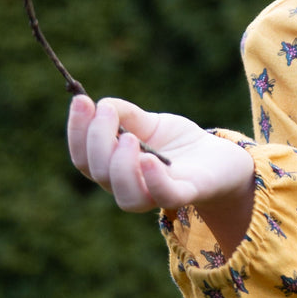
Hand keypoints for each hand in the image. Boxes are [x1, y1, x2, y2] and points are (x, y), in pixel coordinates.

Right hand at [68, 96, 254, 252]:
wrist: (219, 157)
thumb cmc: (178, 143)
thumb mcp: (151, 122)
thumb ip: (125, 115)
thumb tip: (101, 105)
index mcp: (114, 168)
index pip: (83, 158)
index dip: (77, 131)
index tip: (81, 101)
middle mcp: (129, 186)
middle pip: (99, 173)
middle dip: (98, 140)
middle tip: (108, 112)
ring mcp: (156, 194)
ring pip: (125, 194)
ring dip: (120, 166)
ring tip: (129, 138)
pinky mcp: (186, 194)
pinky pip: (164, 196)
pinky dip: (153, 180)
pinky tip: (149, 159)